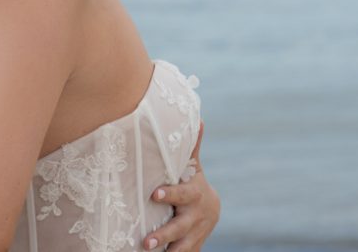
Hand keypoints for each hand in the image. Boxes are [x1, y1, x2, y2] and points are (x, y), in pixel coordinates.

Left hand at [143, 120, 219, 250]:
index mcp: (193, 194)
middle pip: (179, 227)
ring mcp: (192, 236)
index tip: (155, 194)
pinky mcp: (189, 249)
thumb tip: (199, 119)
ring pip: (179, 248)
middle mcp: (194, 217)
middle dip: (164, 234)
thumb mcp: (193, 169)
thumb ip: (192, 148)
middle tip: (146, 242)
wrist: (211, 212)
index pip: (181, 194)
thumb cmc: (193, 184)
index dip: (170, 194)